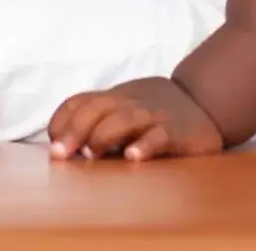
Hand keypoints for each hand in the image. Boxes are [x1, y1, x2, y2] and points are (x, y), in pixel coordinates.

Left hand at [48, 78, 223, 161]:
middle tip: (61, 155)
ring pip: (125, 118)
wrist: (203, 103)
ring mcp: (153, 116)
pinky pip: (160, 136)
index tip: (52, 145)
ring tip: (92, 153)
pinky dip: (145, 145)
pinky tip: (133, 157)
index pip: (78, 102)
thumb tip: (61, 148)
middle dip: (75, 130)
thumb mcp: (123, 110)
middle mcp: (129, 104)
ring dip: (103, 134)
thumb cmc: (153, 113)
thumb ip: (97, 123)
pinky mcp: (177, 131)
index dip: (62, 122)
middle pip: (96, 109)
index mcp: (112, 99)